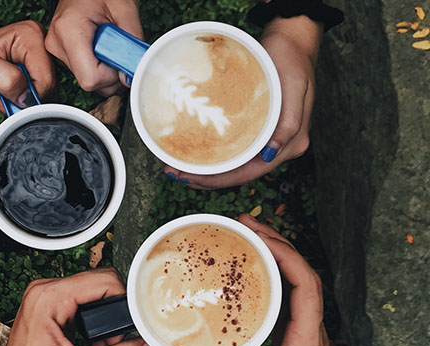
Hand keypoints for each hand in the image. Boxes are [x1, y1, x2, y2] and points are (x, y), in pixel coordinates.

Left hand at [0, 20, 55, 113]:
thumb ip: (5, 78)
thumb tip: (27, 96)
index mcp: (30, 36)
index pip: (46, 78)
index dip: (27, 95)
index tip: (2, 91)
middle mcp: (38, 47)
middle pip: (48, 89)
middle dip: (22, 100)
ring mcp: (36, 64)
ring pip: (42, 98)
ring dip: (18, 104)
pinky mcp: (32, 78)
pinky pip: (35, 102)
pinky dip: (17, 106)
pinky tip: (2, 95)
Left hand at [0, 268, 155, 345]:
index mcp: (47, 299)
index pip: (103, 280)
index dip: (125, 301)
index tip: (135, 323)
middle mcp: (44, 291)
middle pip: (99, 282)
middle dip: (115, 312)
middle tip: (116, 342)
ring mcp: (45, 297)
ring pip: (93, 291)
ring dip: (105, 319)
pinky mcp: (48, 306)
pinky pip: (82, 300)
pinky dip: (94, 321)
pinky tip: (93, 344)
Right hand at [45, 0, 141, 95]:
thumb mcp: (126, 11)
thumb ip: (131, 45)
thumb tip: (131, 75)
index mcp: (69, 32)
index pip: (90, 78)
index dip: (111, 76)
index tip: (120, 60)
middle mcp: (58, 45)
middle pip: (88, 82)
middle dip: (110, 73)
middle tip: (118, 48)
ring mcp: (57, 50)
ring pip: (87, 80)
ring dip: (105, 69)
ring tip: (108, 43)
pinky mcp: (61, 53)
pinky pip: (84, 71)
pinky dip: (98, 65)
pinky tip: (101, 46)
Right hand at [152, 214, 328, 345]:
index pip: (308, 288)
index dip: (287, 255)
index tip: (259, 237)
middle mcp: (312, 340)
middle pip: (305, 278)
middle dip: (277, 245)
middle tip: (247, 225)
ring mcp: (306, 340)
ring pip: (301, 286)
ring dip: (278, 258)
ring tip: (249, 238)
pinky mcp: (296, 343)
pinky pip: (292, 300)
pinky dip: (275, 277)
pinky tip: (253, 273)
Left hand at [164, 16, 321, 188]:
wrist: (291, 42)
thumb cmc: (290, 60)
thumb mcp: (292, 86)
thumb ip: (290, 121)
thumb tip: (272, 152)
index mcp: (292, 142)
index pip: (251, 172)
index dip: (220, 180)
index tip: (192, 178)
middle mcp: (281, 147)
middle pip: (241, 174)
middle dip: (208, 179)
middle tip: (176, 174)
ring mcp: (271, 141)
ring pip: (237, 166)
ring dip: (209, 171)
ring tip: (180, 170)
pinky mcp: (261, 132)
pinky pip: (237, 152)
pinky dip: (217, 158)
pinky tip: (197, 157)